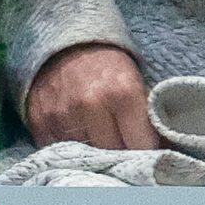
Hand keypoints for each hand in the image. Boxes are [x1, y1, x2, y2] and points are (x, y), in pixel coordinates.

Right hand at [24, 43, 162, 151]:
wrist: (66, 47)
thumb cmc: (108, 70)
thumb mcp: (138, 86)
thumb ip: (149, 120)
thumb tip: (165, 153)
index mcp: (123, 94)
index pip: (142, 147)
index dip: (147, 154)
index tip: (147, 157)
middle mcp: (91, 104)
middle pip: (113, 155)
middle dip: (120, 156)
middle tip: (122, 150)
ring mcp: (62, 114)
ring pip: (85, 157)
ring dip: (92, 154)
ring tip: (97, 142)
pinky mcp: (39, 120)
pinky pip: (59, 150)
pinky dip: (68, 150)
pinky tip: (75, 138)